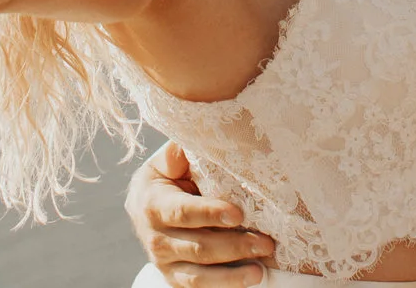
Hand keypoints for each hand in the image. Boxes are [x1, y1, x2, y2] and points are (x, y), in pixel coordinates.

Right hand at [126, 141, 275, 287]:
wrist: (149, 208)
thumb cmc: (169, 177)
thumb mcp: (168, 161)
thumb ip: (180, 153)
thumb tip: (193, 143)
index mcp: (151, 204)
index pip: (182, 212)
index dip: (210, 214)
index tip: (239, 214)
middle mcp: (154, 238)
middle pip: (197, 247)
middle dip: (233, 246)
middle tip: (266, 242)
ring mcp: (164, 263)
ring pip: (198, 275)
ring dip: (231, 276)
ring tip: (259, 270)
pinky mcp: (175, 279)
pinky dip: (224, 286)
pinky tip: (248, 281)